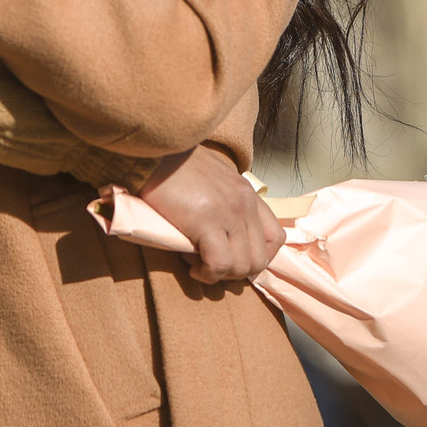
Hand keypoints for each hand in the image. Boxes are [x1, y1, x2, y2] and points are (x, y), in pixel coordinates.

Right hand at [137, 146, 282, 284]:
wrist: (152, 153)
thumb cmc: (173, 166)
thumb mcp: (211, 178)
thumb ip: (223, 200)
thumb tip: (220, 232)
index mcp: (247, 193)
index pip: (275, 237)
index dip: (257, 258)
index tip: (232, 260)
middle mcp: (245, 203)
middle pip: (260, 259)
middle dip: (235, 272)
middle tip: (209, 264)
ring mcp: (229, 212)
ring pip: (242, 267)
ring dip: (219, 274)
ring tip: (196, 262)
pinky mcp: (208, 221)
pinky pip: (219, 264)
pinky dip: (206, 273)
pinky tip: (190, 265)